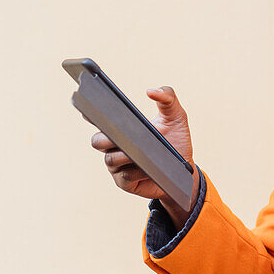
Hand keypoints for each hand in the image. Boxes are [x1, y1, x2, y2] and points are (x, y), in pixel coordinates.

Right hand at [87, 85, 199, 223]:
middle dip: (107, 136)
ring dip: (125, 155)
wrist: (185, 170)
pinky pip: (125, 176)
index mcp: (122, 128)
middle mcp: (115, 147)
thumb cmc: (176, 140)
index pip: (100, 119)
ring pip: (111, 159)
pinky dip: (136, 171)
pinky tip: (148, 167)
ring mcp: (118, 166)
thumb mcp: (176, 116)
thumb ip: (168, 97)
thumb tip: (151, 91)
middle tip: (121, 131)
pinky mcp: (125, 183)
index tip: (88, 108)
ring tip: (141, 150)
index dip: (91, 114)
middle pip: (98, 141)